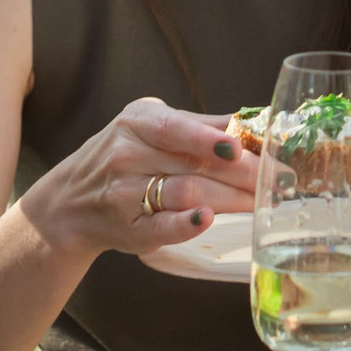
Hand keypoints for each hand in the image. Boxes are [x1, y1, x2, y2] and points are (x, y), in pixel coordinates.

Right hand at [18, 97, 257, 259]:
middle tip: (278, 182)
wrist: (72, 201)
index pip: (176, 129)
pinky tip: (207, 220)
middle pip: (192, 166)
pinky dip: (185, 225)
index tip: (243, 148)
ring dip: (229, 201)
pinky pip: (160, 228)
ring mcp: (124, 195)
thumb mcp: (152, 127)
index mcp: (136, 123)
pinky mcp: (128, 230)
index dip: (209, 139)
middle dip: (242, 175)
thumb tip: (256, 120)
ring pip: (184, 195)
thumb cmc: (125, 155)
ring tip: (262, 202)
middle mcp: (126, 155)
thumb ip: (200, 125)